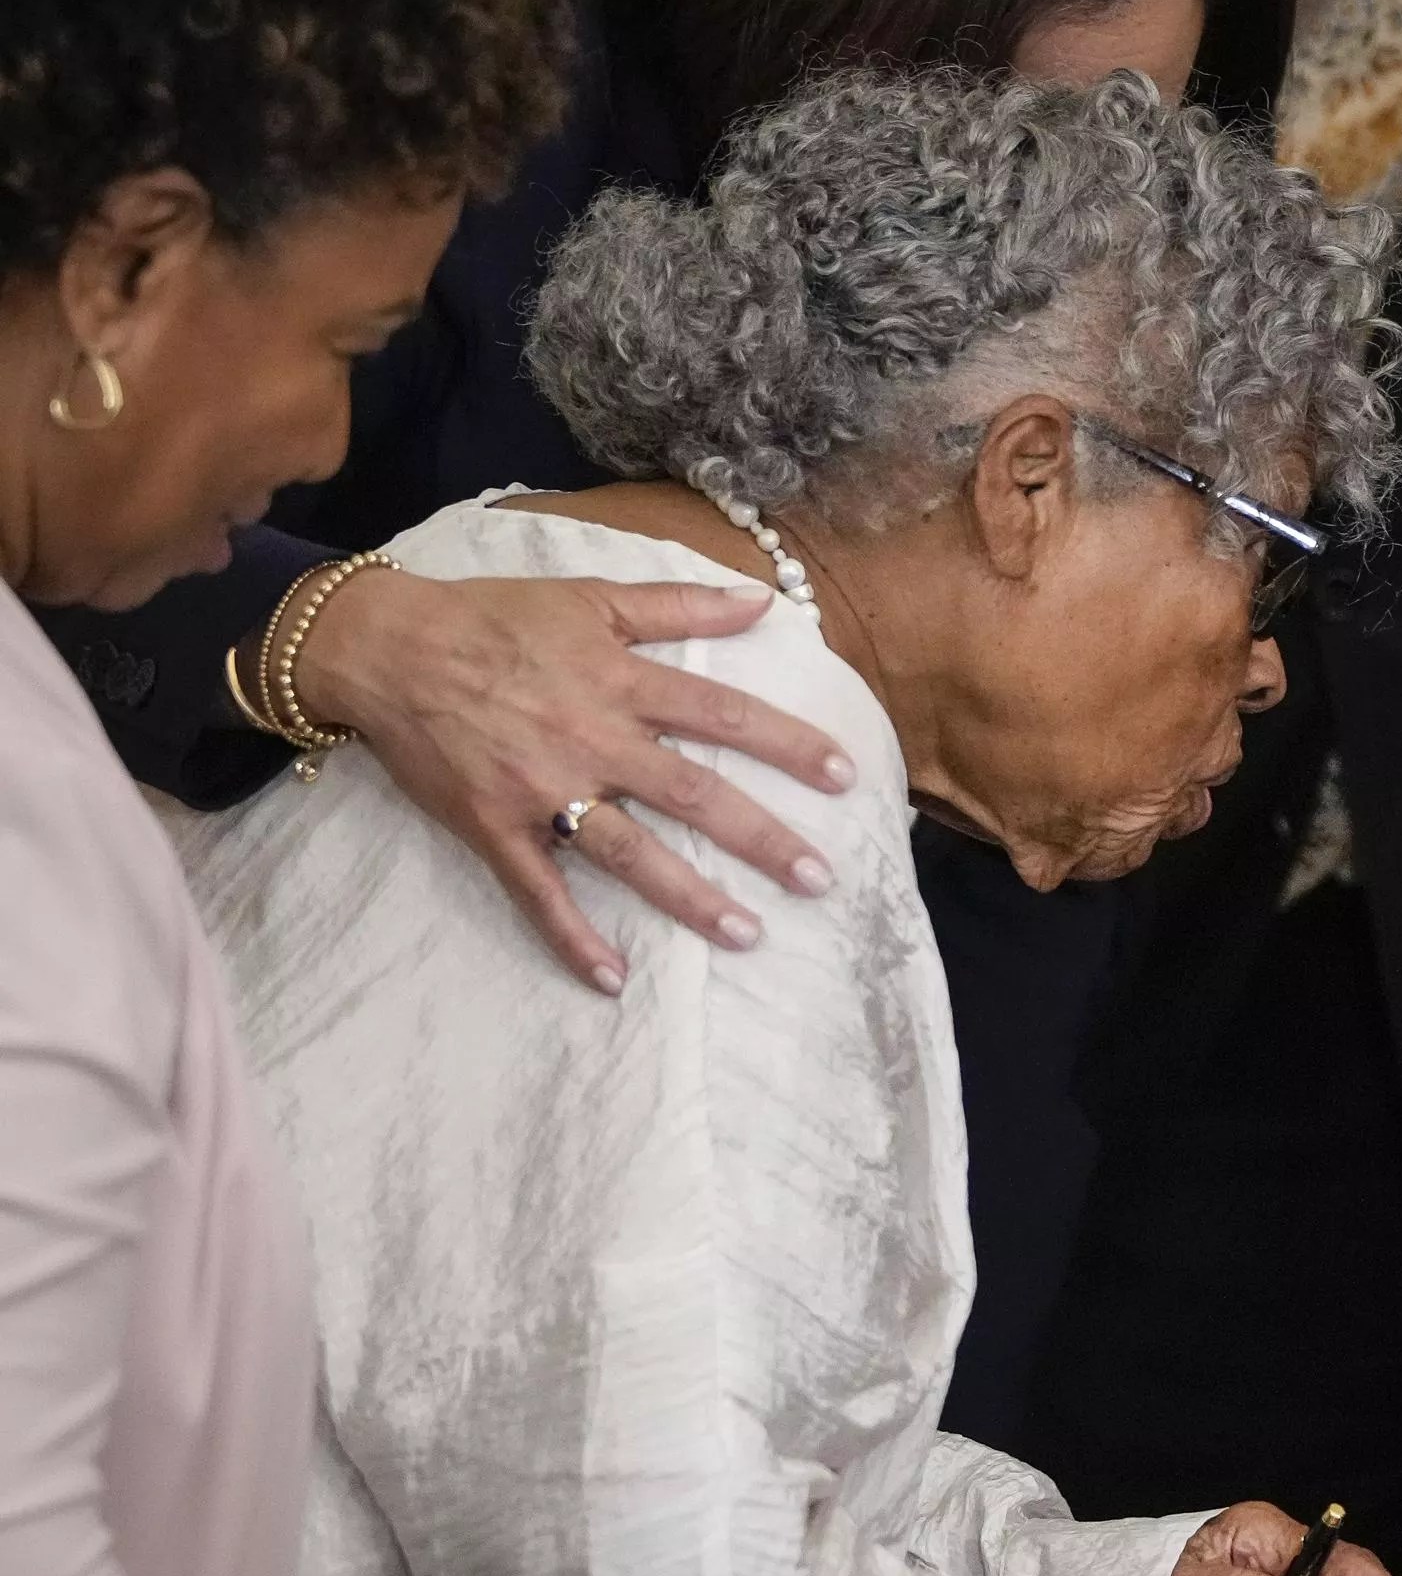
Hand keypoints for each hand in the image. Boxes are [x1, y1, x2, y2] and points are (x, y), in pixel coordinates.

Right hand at [293, 569, 856, 995]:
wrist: (383, 646)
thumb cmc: (490, 617)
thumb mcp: (588, 596)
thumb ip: (678, 605)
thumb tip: (760, 599)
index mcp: (619, 683)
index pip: (723, 716)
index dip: (787, 745)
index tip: (844, 776)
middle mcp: (591, 740)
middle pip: (693, 794)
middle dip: (761, 839)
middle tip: (819, 879)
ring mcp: (542, 789)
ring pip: (629, 853)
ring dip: (690, 899)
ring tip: (748, 935)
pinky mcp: (494, 828)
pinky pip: (538, 893)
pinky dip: (572, 938)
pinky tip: (612, 980)